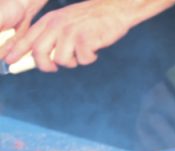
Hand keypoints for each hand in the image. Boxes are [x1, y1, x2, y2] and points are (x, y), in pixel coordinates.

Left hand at [5, 0, 141, 70]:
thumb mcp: (66, 21)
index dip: (16, 51)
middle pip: (39, 52)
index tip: (8, 61)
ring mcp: (70, 32)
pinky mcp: (85, 39)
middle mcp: (56, 25)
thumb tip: (43, 55)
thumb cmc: (92, 19)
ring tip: (81, 54)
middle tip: (54, 68)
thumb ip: (52, 35)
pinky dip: (89, 59)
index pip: (28, 38)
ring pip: (61, 60)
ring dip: (73, 62)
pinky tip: (94, 50)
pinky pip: (82, 60)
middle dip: (45, 65)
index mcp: (49, 21)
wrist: (114, 8)